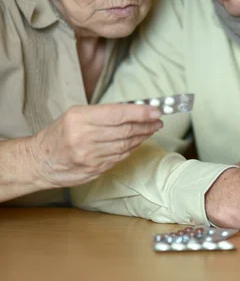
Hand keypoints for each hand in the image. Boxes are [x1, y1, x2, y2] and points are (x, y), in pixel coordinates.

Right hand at [30, 103, 162, 187]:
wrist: (40, 160)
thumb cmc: (60, 133)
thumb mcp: (76, 114)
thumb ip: (103, 113)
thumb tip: (134, 110)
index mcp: (80, 119)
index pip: (118, 114)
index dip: (141, 112)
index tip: (156, 110)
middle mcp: (84, 138)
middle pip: (125, 131)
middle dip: (146, 125)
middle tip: (158, 120)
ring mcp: (90, 157)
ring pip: (126, 145)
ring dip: (142, 137)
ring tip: (151, 129)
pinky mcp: (94, 170)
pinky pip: (120, 157)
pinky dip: (132, 148)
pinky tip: (138, 141)